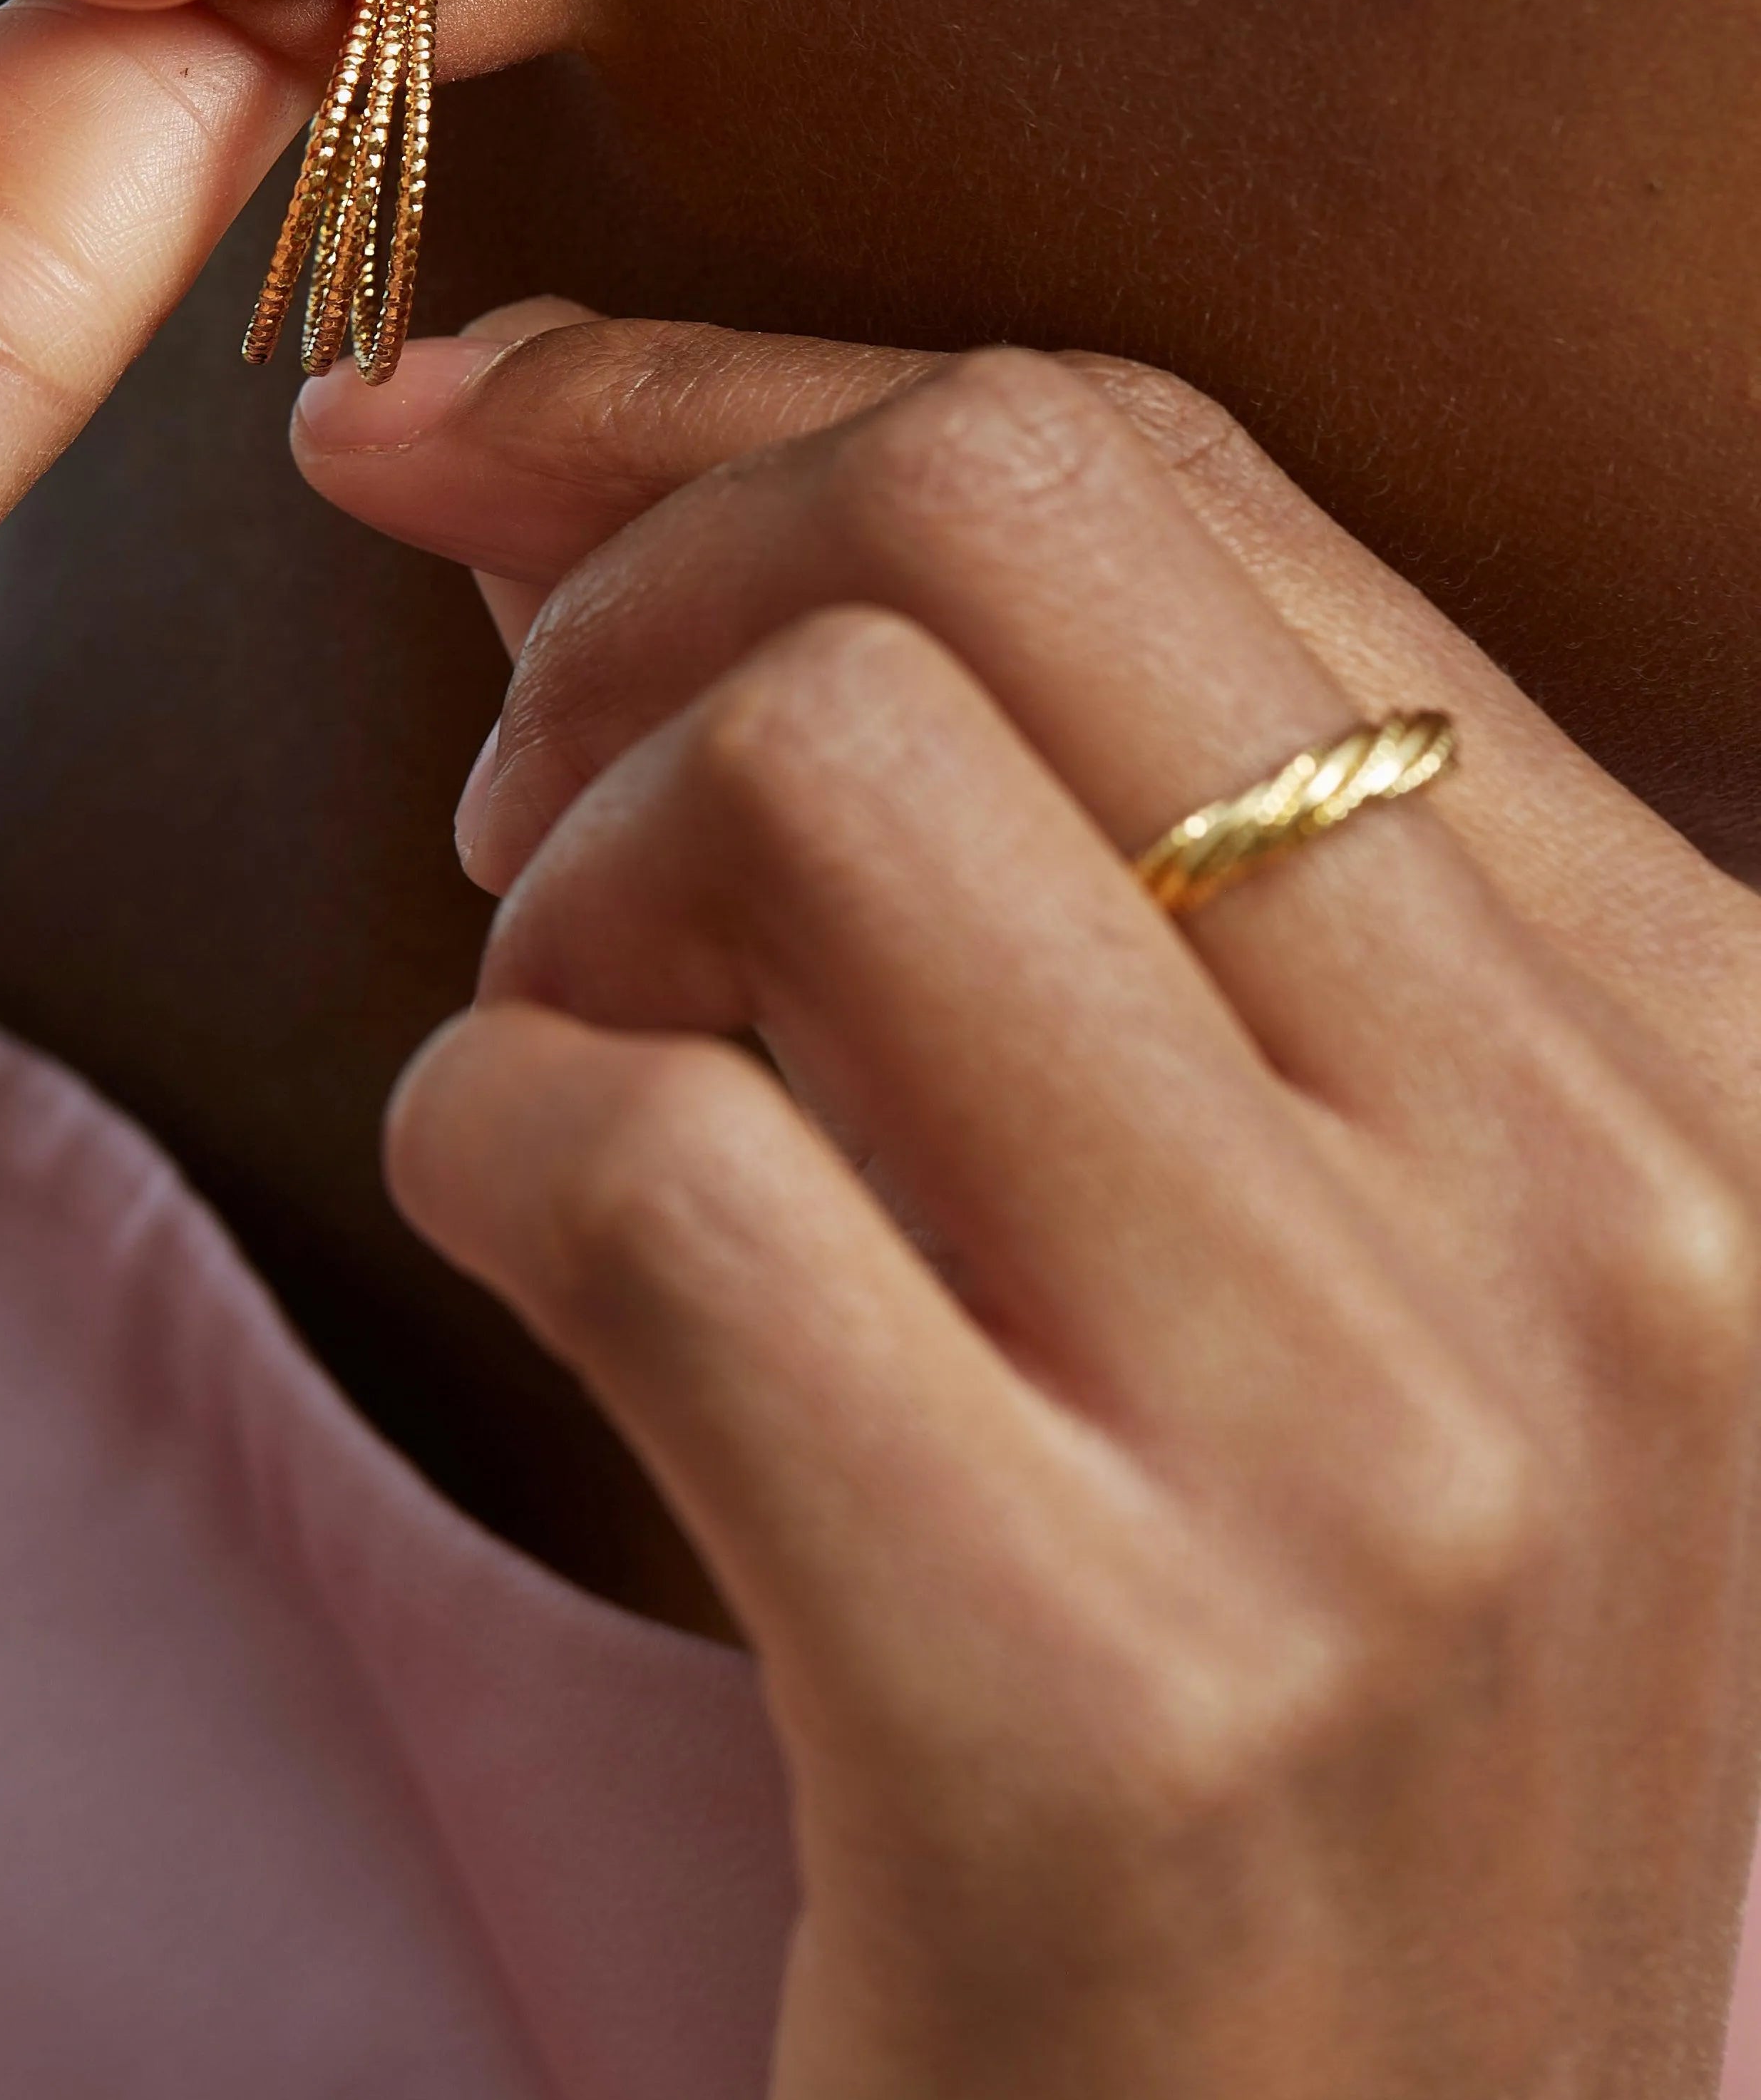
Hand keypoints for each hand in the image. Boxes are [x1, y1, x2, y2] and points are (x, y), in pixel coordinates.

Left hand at [300, 313, 1760, 2099]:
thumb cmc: (1259, 1697)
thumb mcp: (1285, 1218)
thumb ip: (1026, 811)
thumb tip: (579, 454)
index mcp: (1689, 1031)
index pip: (1148, 465)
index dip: (734, 389)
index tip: (462, 421)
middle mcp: (1617, 1195)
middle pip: (984, 521)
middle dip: (636, 569)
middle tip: (521, 801)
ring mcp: (1391, 1454)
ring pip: (800, 771)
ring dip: (564, 889)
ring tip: (576, 1059)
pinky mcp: (1097, 1709)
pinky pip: (632, 1154)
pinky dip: (480, 1143)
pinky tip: (535, 1249)